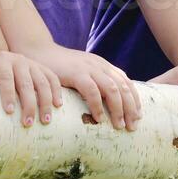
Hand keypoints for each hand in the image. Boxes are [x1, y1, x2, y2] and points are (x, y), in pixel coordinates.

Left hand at [0, 47, 61, 127]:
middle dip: (28, 104)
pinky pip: (53, 78)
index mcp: (2, 60)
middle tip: (27, 123)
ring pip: (43, 82)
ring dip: (45, 102)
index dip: (8, 94)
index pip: (6, 78)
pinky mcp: (42, 68)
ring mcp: (33, 64)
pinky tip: (58, 106)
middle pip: (26, 83)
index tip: (9, 112)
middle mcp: (19, 60)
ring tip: (46, 120)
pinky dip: (57, 91)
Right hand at [24, 44, 140, 130]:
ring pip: (112, 89)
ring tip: (119, 125)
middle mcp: (100, 65)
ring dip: (118, 109)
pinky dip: (97, 106)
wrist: (39, 51)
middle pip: (123, 87)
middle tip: (132, 126)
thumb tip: (106, 104)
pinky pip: (92, 91)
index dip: (134, 100)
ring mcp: (89, 68)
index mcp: (103, 65)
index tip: (138, 116)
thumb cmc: (60, 67)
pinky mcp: (76, 73)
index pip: (126, 82)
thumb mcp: (82, 71)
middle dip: (130, 108)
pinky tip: (99, 118)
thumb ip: (94, 82)